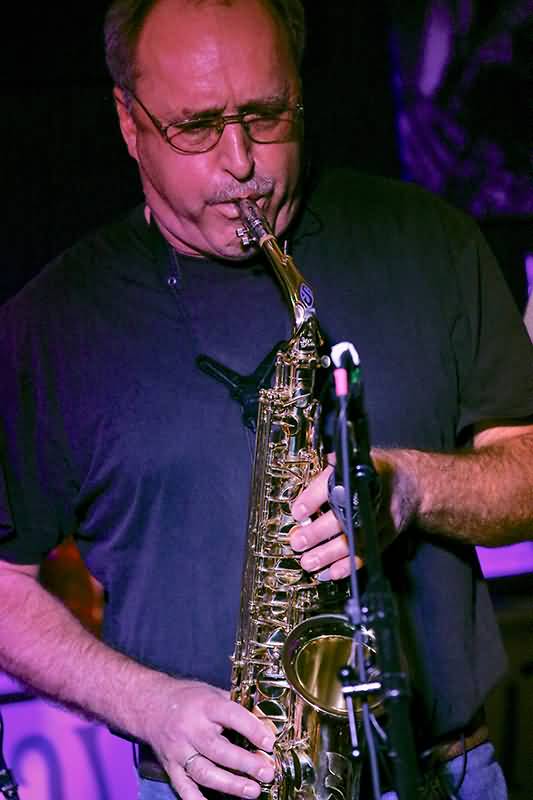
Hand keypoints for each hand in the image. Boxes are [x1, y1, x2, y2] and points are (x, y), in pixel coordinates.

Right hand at [147, 680, 275, 799]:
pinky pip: (184, 788)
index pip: (231, 716)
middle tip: (267, 772)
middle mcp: (190, 729)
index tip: (270, 742)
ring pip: (204, 772)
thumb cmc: (187, 698)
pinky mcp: (170, 767)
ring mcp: (178, 751)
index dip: (252, 729)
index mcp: (204, 706)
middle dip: (245, 763)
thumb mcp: (211, 692)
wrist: (149, 704)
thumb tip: (265, 723)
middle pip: (218, 749)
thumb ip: (235, 707)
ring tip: (252, 791)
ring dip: (230, 784)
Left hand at [290, 451, 417, 579]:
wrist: (412, 485)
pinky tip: (331, 571)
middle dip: (318, 533)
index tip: (298, 512)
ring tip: (309, 561)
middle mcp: (375, 497)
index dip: (313, 499)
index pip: (335, 484)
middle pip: (344, 517)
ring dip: (328, 555)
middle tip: (298, 541)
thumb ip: (333, 466)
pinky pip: (366, 554)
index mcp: (364, 472)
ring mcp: (382, 519)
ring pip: (354, 541)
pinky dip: (347, 566)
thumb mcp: (357, 459)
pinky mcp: (387, 536)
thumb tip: (310, 472)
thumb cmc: (379, 473)